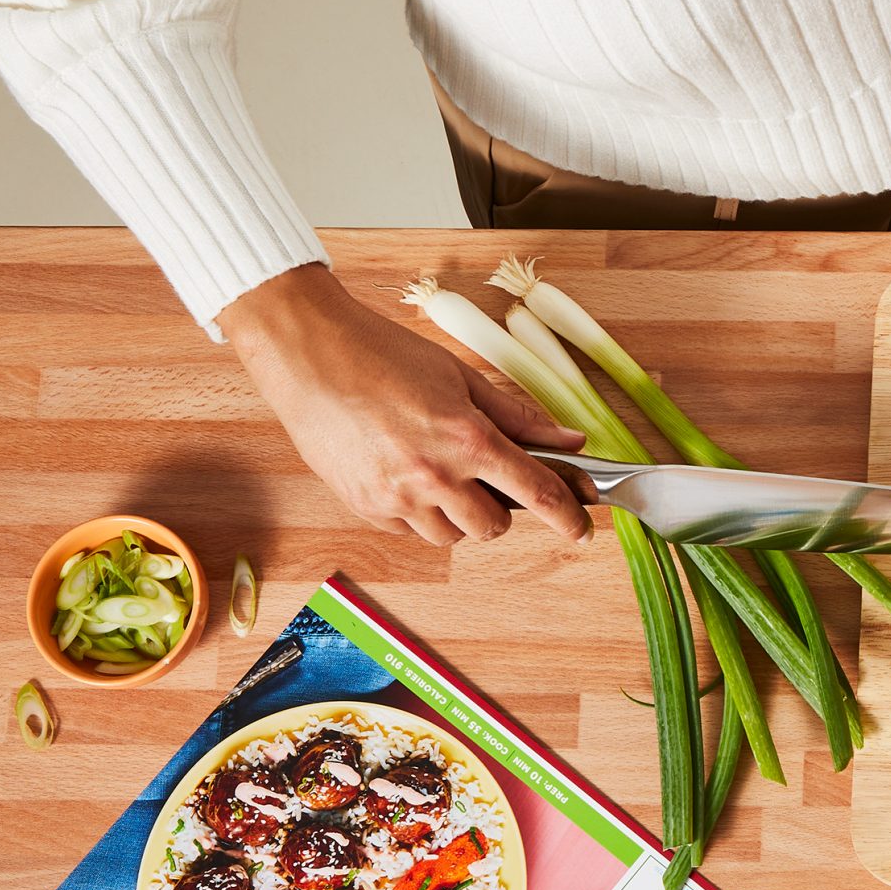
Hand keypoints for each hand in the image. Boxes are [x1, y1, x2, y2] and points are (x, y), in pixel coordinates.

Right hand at [221, 265, 589, 544]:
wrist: (308, 353)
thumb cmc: (384, 354)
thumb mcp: (462, 378)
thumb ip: (519, 417)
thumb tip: (571, 440)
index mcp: (468, 440)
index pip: (537, 492)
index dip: (568, 517)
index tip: (582, 529)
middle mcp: (435, 476)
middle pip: (494, 527)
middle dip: (502, 509)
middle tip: (487, 478)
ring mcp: (396, 496)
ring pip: (451, 536)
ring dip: (460, 515)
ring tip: (441, 473)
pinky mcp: (364, 505)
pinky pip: (410, 531)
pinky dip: (420, 514)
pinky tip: (407, 476)